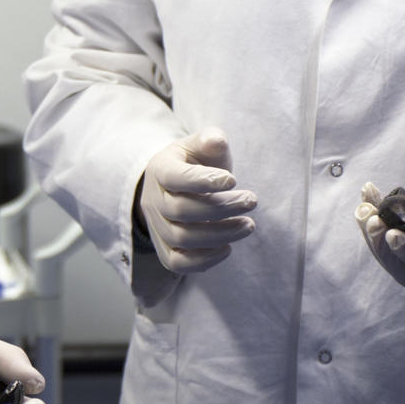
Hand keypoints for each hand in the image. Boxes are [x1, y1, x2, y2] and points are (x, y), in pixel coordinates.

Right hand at [137, 128, 257, 273]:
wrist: (176, 188)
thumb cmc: (195, 163)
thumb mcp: (201, 145)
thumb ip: (211, 140)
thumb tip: (217, 140)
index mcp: (160, 169)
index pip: (175, 178)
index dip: (203, 181)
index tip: (233, 180)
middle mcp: (153, 199)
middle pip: (181, 211)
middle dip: (222, 208)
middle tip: (251, 201)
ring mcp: (157, 226)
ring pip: (182, 238)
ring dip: (221, 234)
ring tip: (248, 224)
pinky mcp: (165, 249)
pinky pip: (178, 263)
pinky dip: (205, 260)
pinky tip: (228, 247)